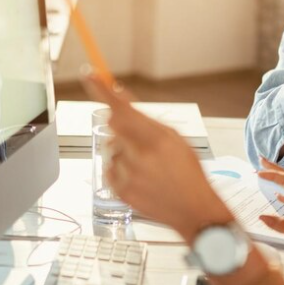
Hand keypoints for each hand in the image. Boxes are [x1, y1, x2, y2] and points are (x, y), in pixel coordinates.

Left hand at [83, 75, 233, 243]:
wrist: (193, 209)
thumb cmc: (187, 172)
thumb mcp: (175, 138)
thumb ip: (146, 118)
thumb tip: (121, 96)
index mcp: (157, 140)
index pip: (123, 109)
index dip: (103, 91)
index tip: (90, 75)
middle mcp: (140, 157)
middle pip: (113, 127)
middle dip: (121, 126)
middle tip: (140, 139)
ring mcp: (128, 176)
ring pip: (111, 148)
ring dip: (123, 150)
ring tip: (147, 165)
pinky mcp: (120, 191)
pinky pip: (109, 168)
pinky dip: (120, 168)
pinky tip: (140, 177)